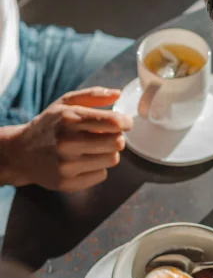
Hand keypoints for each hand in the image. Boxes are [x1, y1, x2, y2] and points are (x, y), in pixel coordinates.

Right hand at [2, 88, 131, 191]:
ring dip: (108, 153)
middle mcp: (68, 142)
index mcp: (69, 119)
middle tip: (108, 136)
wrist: (22, 153)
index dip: (125, 122)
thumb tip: (118, 94)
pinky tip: (82, 162)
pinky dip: (97, 168)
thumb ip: (93, 95)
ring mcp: (67, 165)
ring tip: (92, 149)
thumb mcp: (65, 104)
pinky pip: (102, 175)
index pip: (114, 123)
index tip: (124, 123)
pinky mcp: (68, 183)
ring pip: (112, 159)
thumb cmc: (50, 126)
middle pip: (118, 143)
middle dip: (117, 138)